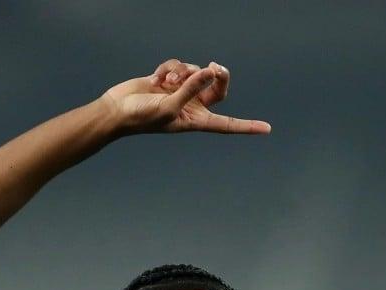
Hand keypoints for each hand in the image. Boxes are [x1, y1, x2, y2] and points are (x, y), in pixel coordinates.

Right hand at [100, 59, 271, 134]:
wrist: (118, 109)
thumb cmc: (143, 117)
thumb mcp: (170, 106)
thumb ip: (191, 89)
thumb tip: (209, 73)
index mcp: (197, 120)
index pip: (227, 124)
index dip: (247, 126)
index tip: (267, 128)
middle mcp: (193, 105)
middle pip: (217, 88)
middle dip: (218, 76)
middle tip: (215, 67)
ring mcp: (181, 91)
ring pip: (196, 72)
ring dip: (184, 72)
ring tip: (169, 80)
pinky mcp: (169, 79)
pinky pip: (179, 65)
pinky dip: (169, 68)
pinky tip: (157, 77)